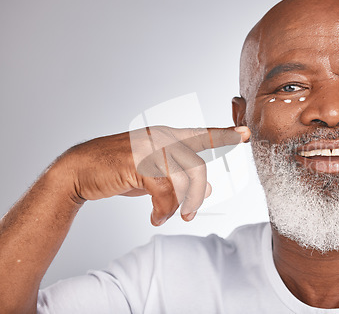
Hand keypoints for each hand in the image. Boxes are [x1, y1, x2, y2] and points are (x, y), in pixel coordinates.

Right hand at [58, 126, 250, 224]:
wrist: (80, 169)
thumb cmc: (119, 170)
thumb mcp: (154, 175)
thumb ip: (180, 178)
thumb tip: (211, 190)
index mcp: (167, 136)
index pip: (202, 134)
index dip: (225, 134)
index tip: (246, 134)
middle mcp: (161, 137)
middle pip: (197, 168)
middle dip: (197, 196)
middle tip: (190, 215)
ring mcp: (150, 147)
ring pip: (182, 180)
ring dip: (178, 205)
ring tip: (167, 217)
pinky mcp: (138, 162)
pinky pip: (164, 191)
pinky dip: (162, 210)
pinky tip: (154, 217)